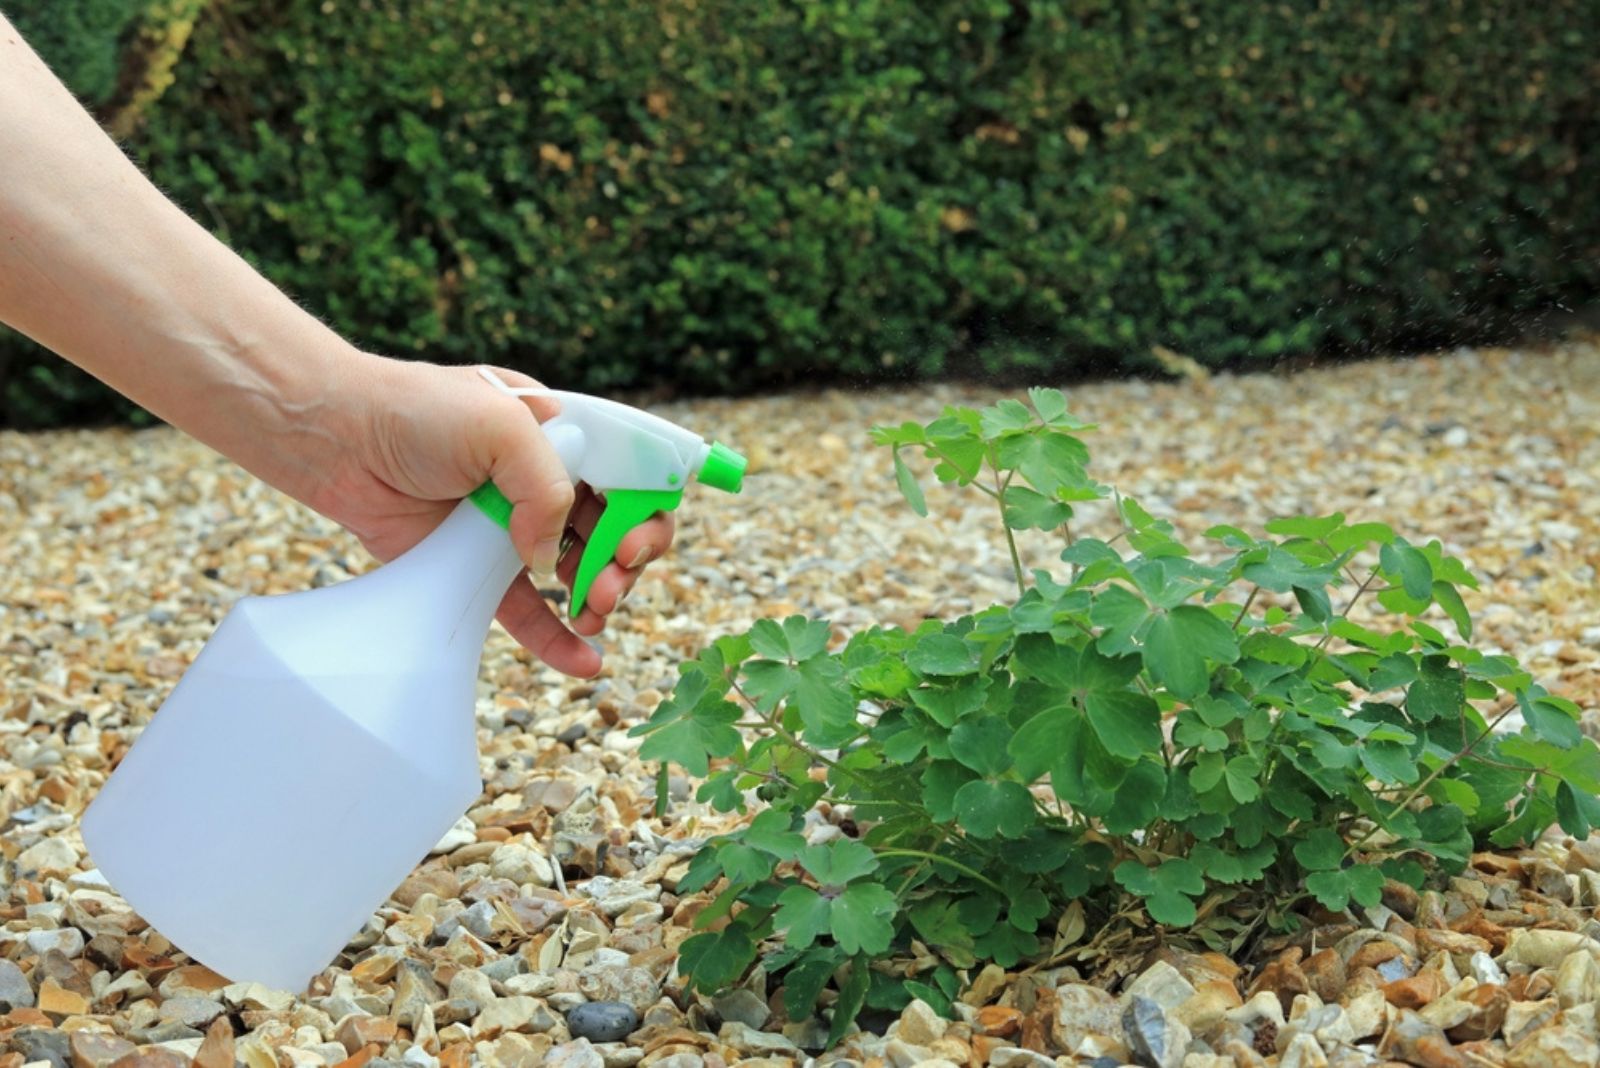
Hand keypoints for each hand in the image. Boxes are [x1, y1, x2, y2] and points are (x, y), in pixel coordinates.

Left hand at [309, 356, 673, 677]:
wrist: (336, 438)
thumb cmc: (414, 409)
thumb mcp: (500, 425)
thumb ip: (546, 484)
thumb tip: (547, 555)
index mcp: (564, 434)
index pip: (631, 474)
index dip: (646, 509)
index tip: (632, 539)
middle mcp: (545, 480)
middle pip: (614, 528)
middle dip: (627, 559)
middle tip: (612, 580)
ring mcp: (512, 525)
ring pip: (577, 572)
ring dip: (599, 596)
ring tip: (593, 611)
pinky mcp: (476, 566)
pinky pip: (527, 612)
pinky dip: (558, 638)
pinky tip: (586, 660)